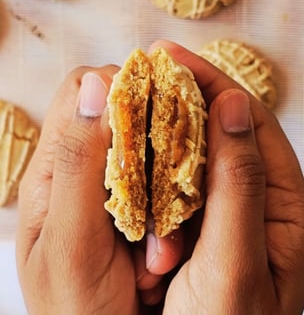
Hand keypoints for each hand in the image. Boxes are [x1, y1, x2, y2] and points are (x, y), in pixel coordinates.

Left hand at [16, 65, 181, 313]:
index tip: (153, 108)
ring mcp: (109, 184)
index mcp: (55, 166)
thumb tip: (97, 87)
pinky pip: (160, 179)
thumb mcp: (69, 238)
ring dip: (165, 178)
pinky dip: (172, 199)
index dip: (119, 87)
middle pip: (121, 113)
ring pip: (148, 147)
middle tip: (164, 183)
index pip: (83, 91)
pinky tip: (165, 237)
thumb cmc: (74, 303)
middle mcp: (81, 167)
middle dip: (152, 137)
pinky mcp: (133, 202)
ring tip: (160, 233)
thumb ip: (80, 162)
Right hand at [148, 41, 303, 313]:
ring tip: (144, 96)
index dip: (214, 85)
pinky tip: (143, 145)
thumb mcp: (234, 263)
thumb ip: (239, 185)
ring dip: (175, 125)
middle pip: (228, 131)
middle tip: (154, 67)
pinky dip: (165, 158)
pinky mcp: (207, 220)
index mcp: (285, 206)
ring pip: (205, 152)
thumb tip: (231, 108)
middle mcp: (262, 200)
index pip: (251, 124)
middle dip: (192, 96)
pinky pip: (187, 178)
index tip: (174, 57)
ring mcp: (232, 208)